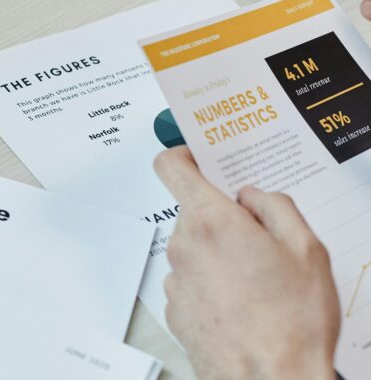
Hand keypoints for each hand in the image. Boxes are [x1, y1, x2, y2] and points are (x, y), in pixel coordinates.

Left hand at [155, 147, 338, 379]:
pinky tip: (245, 305)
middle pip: (194, 213)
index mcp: (212, 221)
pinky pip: (193, 281)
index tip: (202, 158)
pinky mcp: (175, 309)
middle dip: (225, 218)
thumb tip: (250, 195)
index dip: (185, 156)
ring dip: (221, 255)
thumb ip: (275, 206)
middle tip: (264, 241)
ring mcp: (175, 280)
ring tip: (261, 283)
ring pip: (195, 249)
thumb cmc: (292, 320)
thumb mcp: (306, 248)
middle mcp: (183, 246)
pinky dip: (214, 285)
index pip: (171, 167)